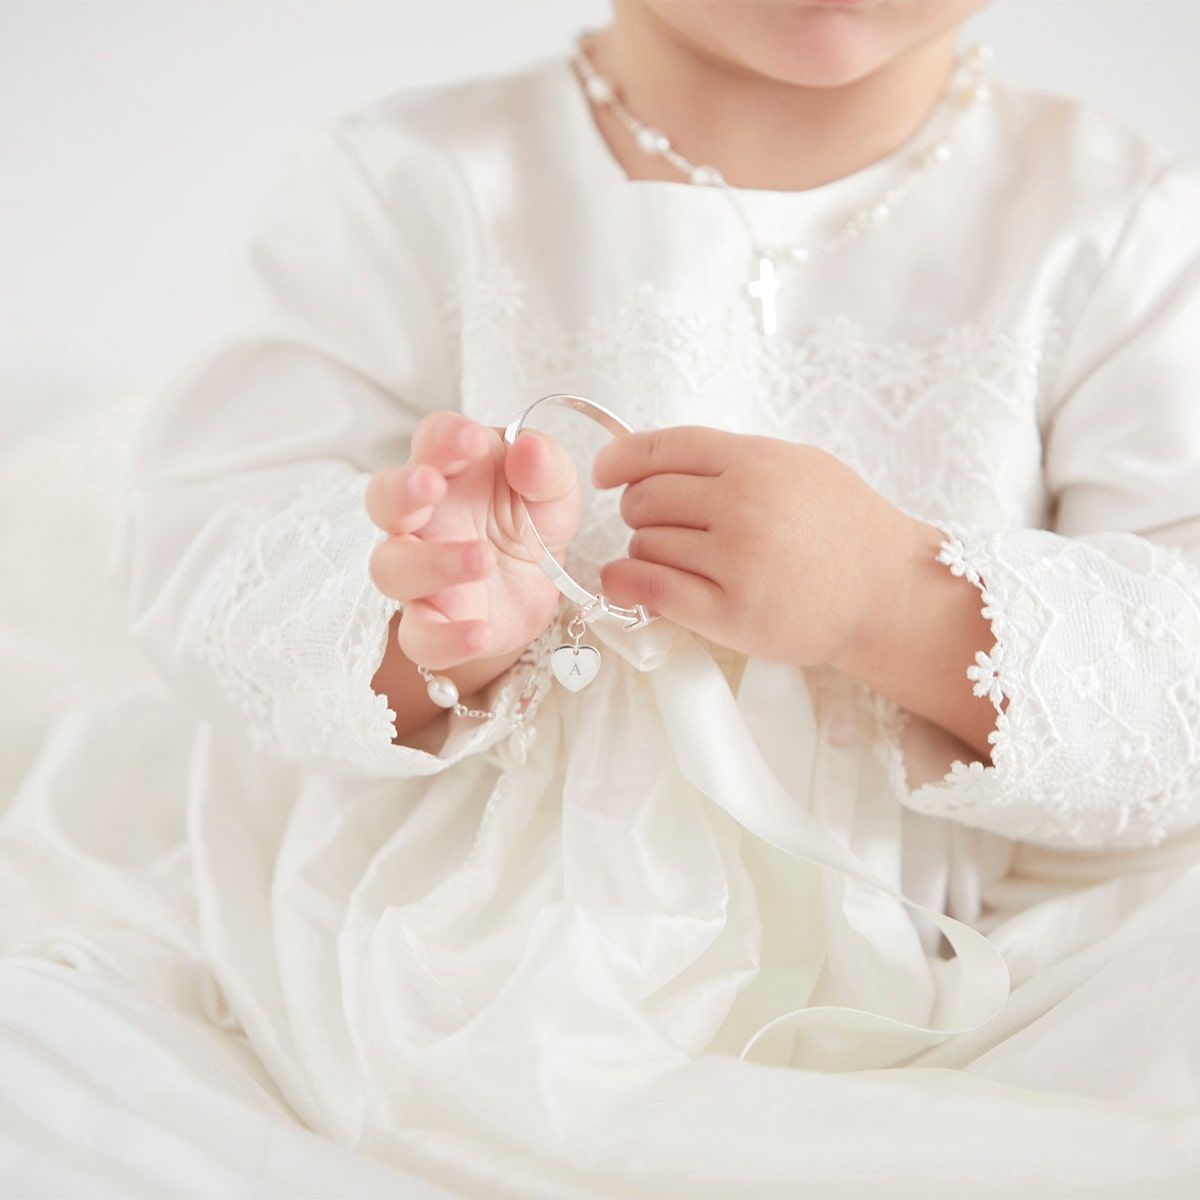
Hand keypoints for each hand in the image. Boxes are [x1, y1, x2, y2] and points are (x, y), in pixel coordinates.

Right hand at [365, 410, 580, 669]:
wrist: (537, 587)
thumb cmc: (529, 521)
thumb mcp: (554, 490)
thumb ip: (546, 468)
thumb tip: (529, 450)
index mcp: (450, 470)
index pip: (431, 440)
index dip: (444, 437)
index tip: (474, 440)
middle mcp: (422, 518)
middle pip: (384, 499)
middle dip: (401, 490)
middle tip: (431, 484)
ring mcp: (419, 572)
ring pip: (392, 567)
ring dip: (431, 562)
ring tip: (482, 558)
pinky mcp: (431, 621)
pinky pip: (420, 636)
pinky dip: (446, 638)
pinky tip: (481, 633)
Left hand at [591, 425, 920, 669]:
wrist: (886, 591)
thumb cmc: (843, 527)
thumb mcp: (796, 466)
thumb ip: (731, 459)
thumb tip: (654, 460)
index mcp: (755, 460)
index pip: (660, 448)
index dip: (620, 460)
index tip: (607, 473)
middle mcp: (743, 504)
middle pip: (644, 499)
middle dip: (640, 513)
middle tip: (661, 526)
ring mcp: (736, 559)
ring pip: (645, 545)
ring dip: (646, 552)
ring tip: (678, 561)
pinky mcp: (731, 612)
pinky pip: (653, 589)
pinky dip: (627, 584)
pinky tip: (626, 584)